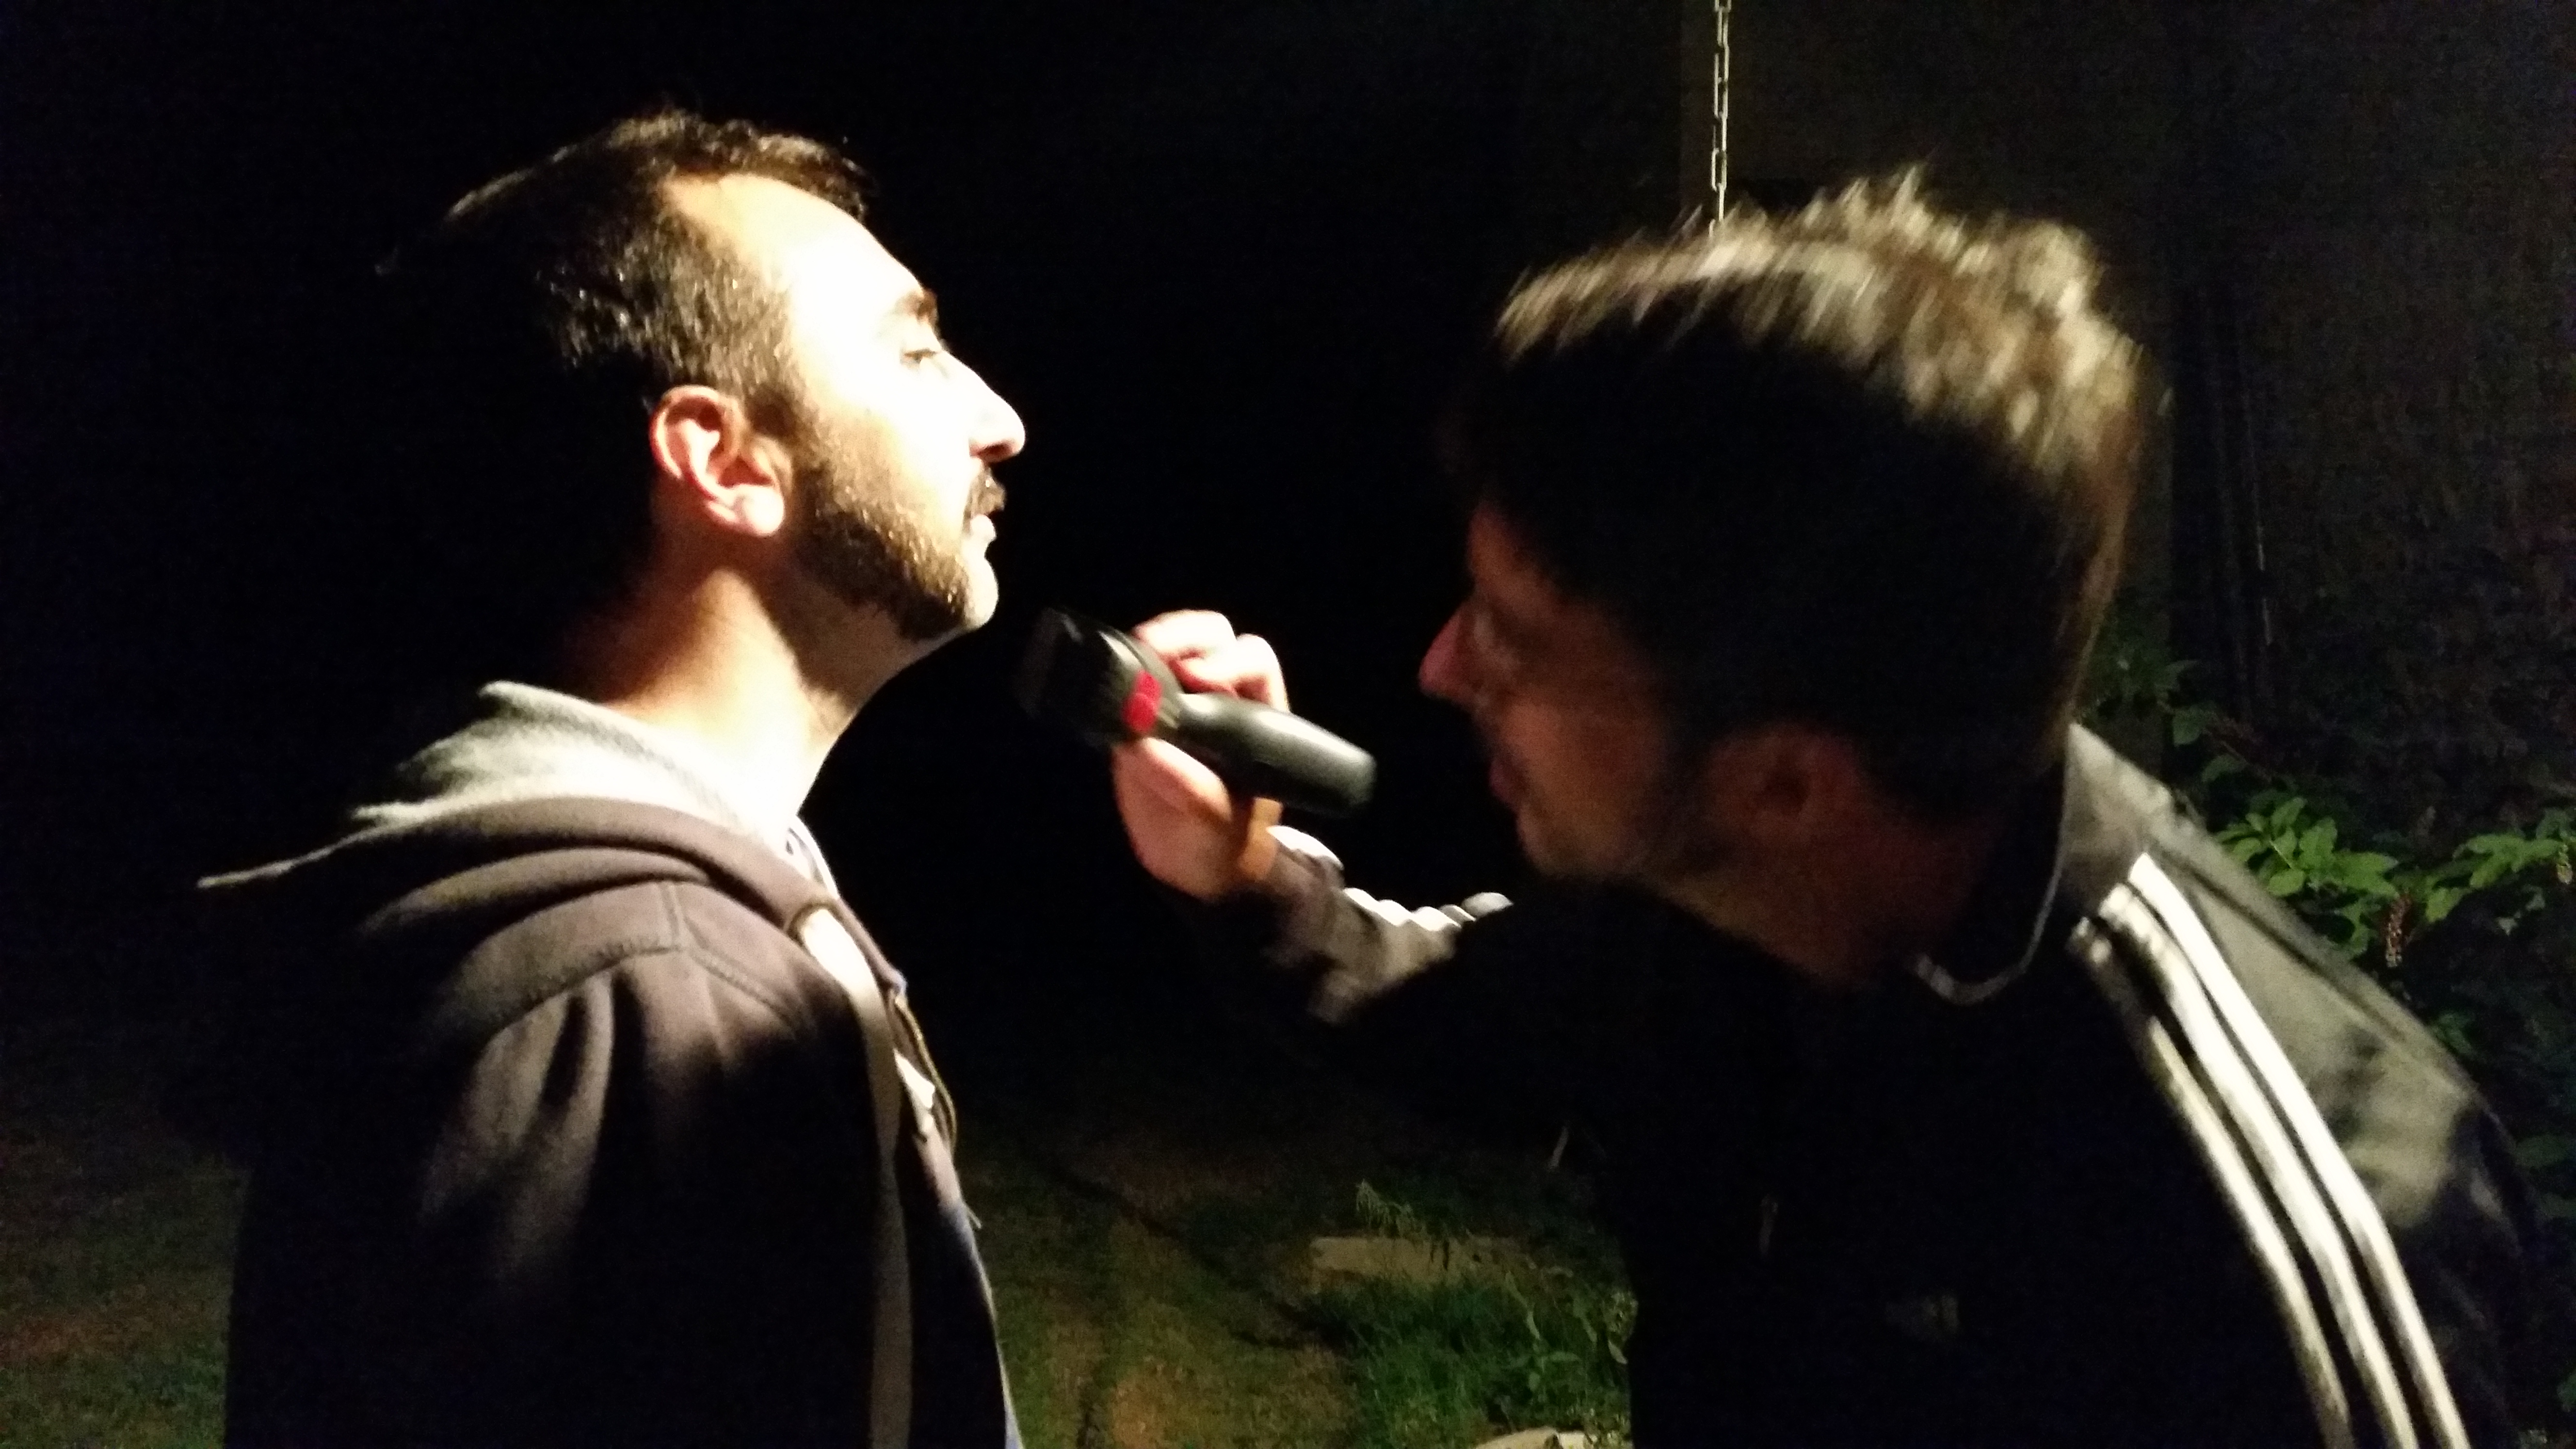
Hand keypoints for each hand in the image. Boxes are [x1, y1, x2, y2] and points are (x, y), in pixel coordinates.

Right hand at [1109, 612, 1290, 899]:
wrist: (1194, 866)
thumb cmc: (1221, 842)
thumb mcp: (1215, 825)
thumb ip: (1189, 788)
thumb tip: (1142, 747)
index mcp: (1257, 716)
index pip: (1251, 661)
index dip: (1227, 661)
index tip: (1199, 678)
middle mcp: (1221, 696)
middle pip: (1210, 637)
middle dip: (1184, 636)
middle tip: (1155, 651)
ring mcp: (1178, 702)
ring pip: (1169, 648)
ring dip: (1149, 645)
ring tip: (1127, 661)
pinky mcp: (1139, 717)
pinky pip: (1130, 681)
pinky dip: (1118, 673)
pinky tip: (1105, 685)